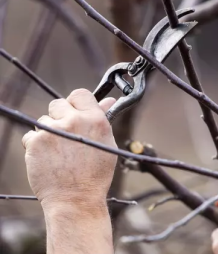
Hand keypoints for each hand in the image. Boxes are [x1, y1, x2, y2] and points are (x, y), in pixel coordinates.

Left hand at [22, 89, 117, 209]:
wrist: (76, 200)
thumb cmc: (95, 174)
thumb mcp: (106, 143)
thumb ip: (103, 119)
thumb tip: (109, 101)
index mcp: (95, 119)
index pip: (80, 94)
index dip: (76, 102)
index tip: (74, 112)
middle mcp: (74, 121)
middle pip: (58, 103)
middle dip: (60, 116)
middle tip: (66, 134)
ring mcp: (53, 130)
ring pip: (44, 120)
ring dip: (49, 131)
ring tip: (59, 151)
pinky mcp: (35, 142)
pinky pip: (31, 135)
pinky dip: (36, 144)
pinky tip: (48, 158)